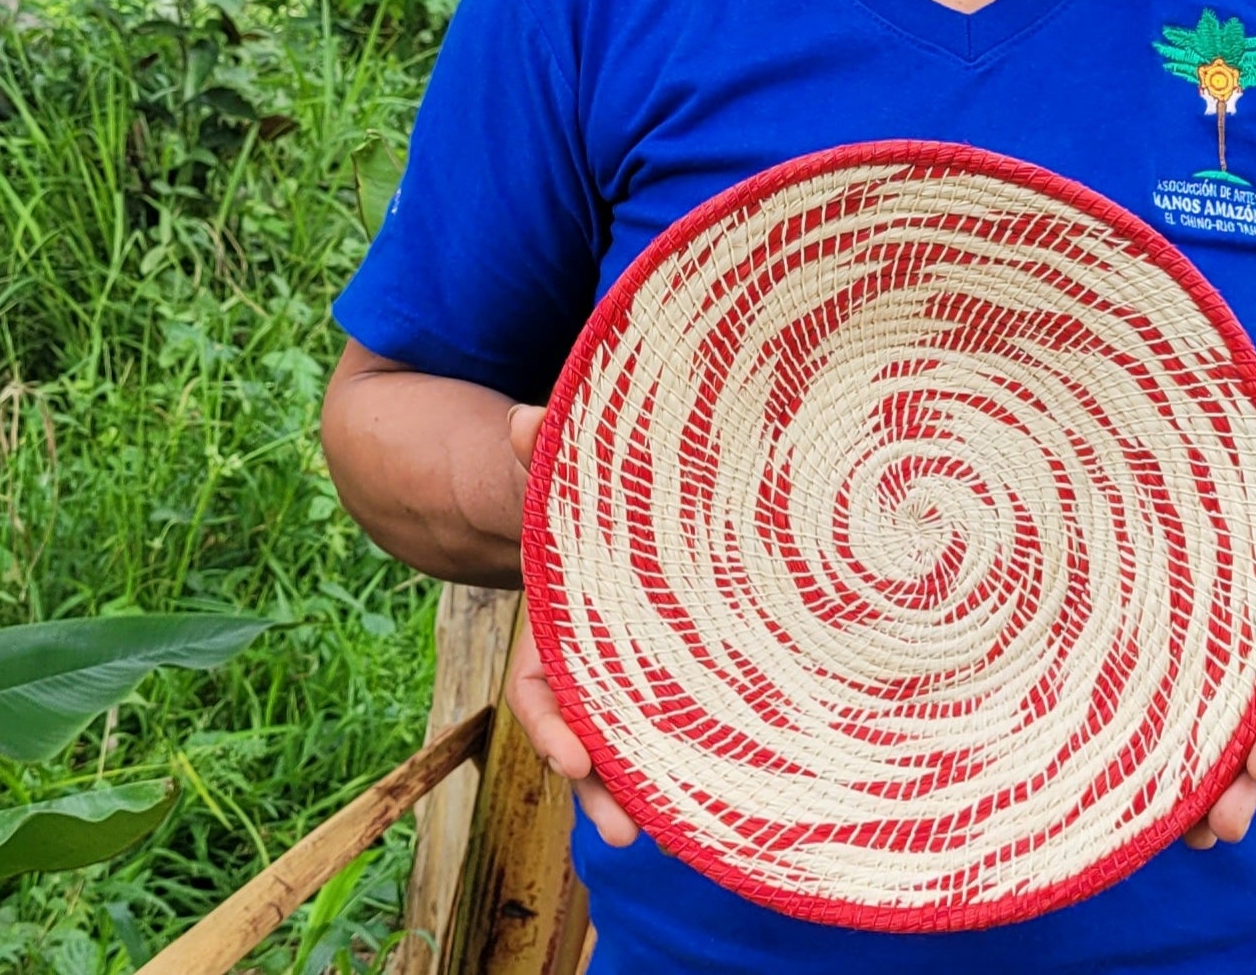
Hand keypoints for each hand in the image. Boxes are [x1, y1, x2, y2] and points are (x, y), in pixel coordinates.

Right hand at [505, 403, 651, 850]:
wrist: (614, 503)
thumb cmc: (586, 494)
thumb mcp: (562, 475)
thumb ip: (545, 454)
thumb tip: (526, 420)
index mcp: (556, 625)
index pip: (538, 688)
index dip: (550, 725)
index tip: (568, 758)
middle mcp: (590, 659)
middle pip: (585, 734)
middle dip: (600, 784)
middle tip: (626, 831)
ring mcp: (632, 668)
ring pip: (630, 736)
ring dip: (644, 783)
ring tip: (667, 835)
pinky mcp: (677, 666)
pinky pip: (677, 712)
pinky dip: (691, 747)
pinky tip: (728, 784)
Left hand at [1183, 366, 1255, 850]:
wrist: (1223, 480)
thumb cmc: (1246, 465)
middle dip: (1242, 780)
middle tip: (1220, 830)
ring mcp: (1220, 658)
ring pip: (1221, 734)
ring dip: (1208, 789)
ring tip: (1191, 841)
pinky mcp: (1179, 662)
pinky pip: (1183, 718)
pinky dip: (1175, 764)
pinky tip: (1148, 810)